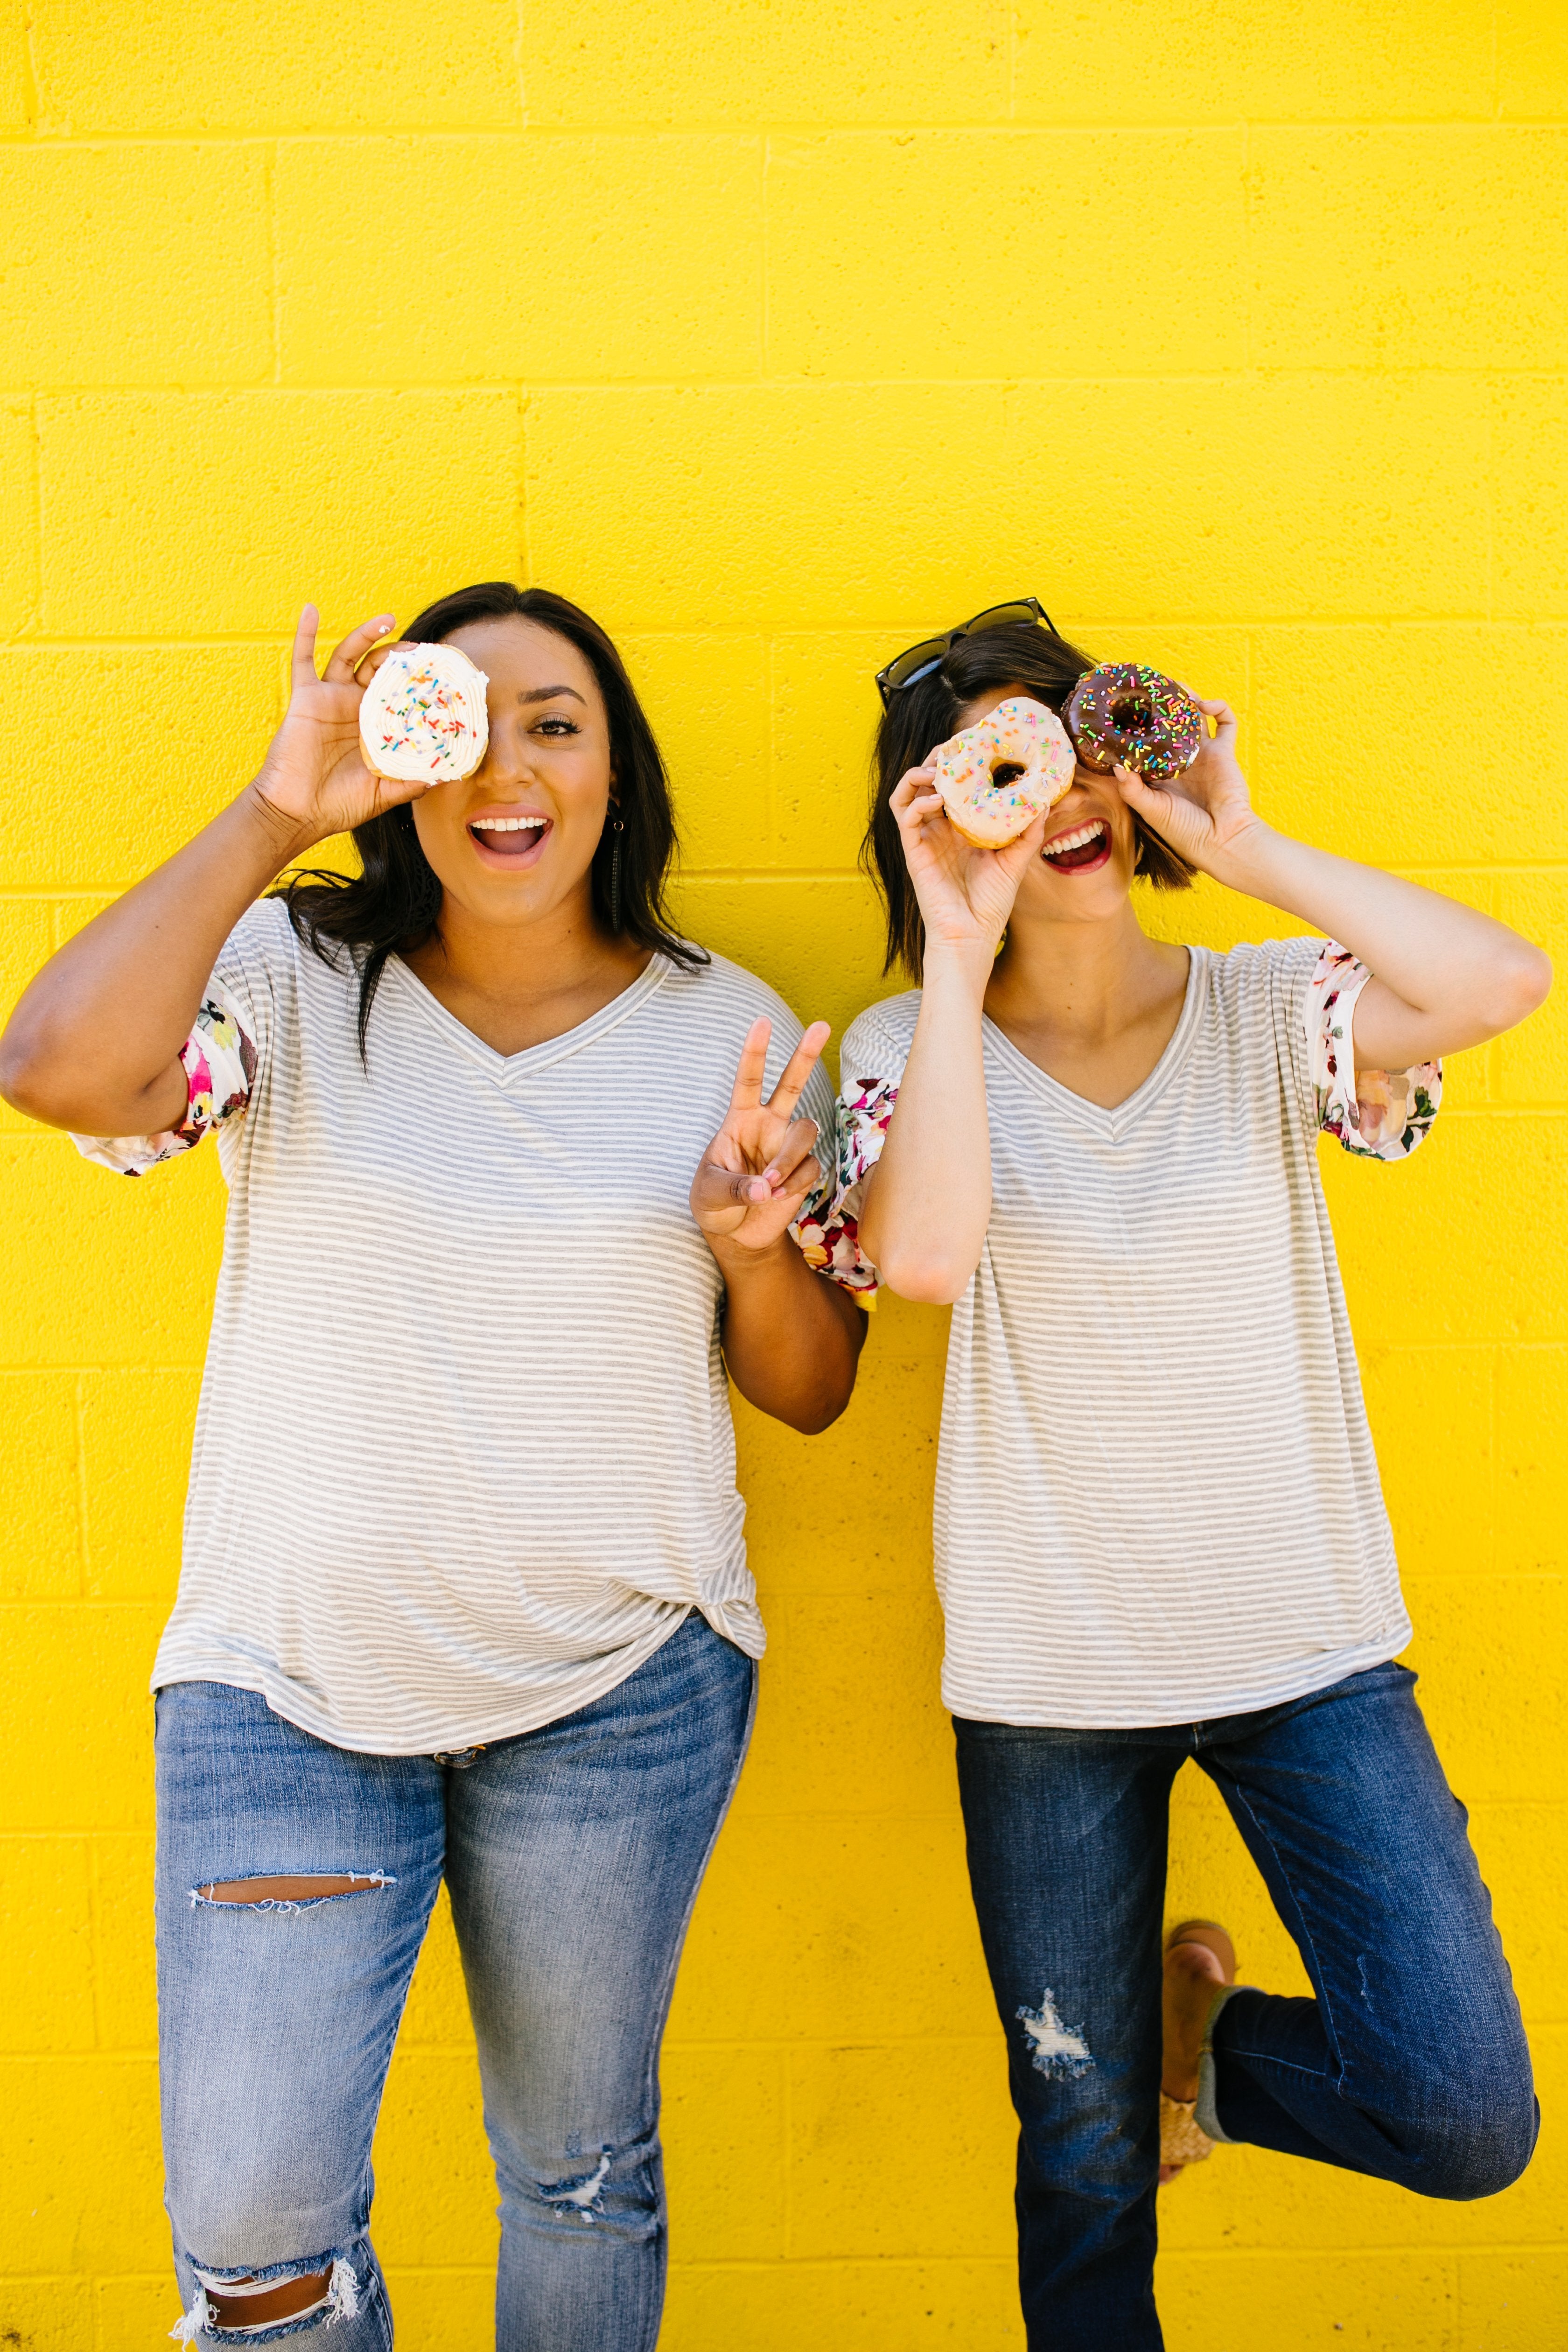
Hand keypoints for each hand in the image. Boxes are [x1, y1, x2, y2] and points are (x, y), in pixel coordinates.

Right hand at [246, 606, 433, 858]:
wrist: (297, 813)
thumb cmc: (338, 805)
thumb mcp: (385, 795)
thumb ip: (413, 782)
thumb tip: (448, 774)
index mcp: (377, 727)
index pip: (402, 695)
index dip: (420, 682)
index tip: (442, 672)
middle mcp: (356, 707)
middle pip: (381, 669)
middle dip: (402, 656)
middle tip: (423, 649)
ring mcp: (331, 698)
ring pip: (350, 656)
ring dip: (367, 635)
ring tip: (389, 619)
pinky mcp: (306, 697)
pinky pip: (302, 659)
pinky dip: (304, 633)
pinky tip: (311, 610)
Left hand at [691, 1016, 829, 1253]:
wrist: (735, 1234)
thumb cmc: (713, 1204)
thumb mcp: (710, 1195)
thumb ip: (736, 1188)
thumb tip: (765, 1187)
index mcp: (739, 1120)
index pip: (748, 1080)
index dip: (755, 1052)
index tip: (762, 1022)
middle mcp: (768, 1126)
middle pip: (791, 1084)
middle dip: (806, 1055)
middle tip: (822, 1024)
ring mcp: (787, 1146)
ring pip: (806, 1131)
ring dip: (789, 1157)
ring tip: (769, 1184)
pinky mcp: (804, 1170)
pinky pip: (812, 1167)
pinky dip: (795, 1183)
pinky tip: (778, 1197)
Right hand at [889, 764, 1046, 967]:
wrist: (973, 936)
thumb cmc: (991, 904)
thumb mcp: (1016, 861)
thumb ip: (1029, 831)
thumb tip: (1044, 801)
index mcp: (961, 828)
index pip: (954, 786)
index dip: (959, 763)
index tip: (976, 744)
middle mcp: (939, 830)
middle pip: (928, 782)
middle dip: (937, 760)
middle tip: (955, 747)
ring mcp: (925, 840)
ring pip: (908, 794)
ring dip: (919, 775)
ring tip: (938, 768)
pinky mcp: (914, 853)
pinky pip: (906, 819)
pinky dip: (917, 802)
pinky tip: (936, 799)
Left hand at [1110, 697, 1267, 880]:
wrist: (1222, 841)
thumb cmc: (1185, 832)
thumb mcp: (1151, 810)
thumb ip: (1131, 788)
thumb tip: (1116, 764)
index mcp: (1158, 774)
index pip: (1142, 743)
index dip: (1134, 726)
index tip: (1121, 709)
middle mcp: (1178, 761)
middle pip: (1167, 724)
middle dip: (1159, 706)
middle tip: (1149, 689)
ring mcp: (1202, 754)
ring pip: (1194, 717)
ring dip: (1186, 699)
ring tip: (1175, 688)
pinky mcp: (1224, 751)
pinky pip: (1226, 722)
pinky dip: (1219, 707)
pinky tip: (1205, 704)